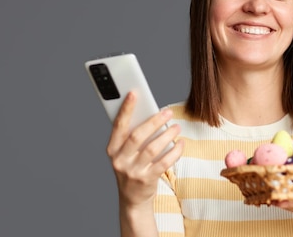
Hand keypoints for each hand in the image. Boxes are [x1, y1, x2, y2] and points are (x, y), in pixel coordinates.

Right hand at [106, 92, 183, 208]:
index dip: (126, 109)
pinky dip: (174, 151)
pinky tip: (181, 143)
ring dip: (167, 135)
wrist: (132, 199)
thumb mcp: (125, 152)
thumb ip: (132, 136)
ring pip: (152, 148)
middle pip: (137, 136)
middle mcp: (120, 160)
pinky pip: (164, 162)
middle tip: (168, 112)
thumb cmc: (131, 167)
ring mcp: (133, 172)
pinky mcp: (147, 180)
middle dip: (154, 121)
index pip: (118, 126)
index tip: (134, 93)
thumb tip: (149, 113)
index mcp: (112, 149)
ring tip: (176, 126)